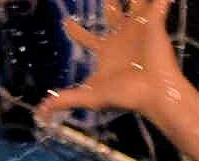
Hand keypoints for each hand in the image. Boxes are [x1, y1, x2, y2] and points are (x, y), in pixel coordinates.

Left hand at [35, 0, 188, 124]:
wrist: (153, 93)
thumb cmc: (124, 95)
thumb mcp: (90, 97)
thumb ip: (66, 100)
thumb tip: (40, 112)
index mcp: (106, 51)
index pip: (86, 37)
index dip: (74, 29)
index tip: (65, 21)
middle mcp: (122, 37)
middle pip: (111, 12)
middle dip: (108, 1)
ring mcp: (139, 29)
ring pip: (135, 3)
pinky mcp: (155, 23)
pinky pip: (159, 3)